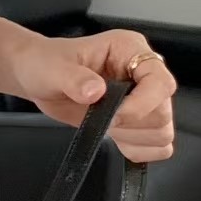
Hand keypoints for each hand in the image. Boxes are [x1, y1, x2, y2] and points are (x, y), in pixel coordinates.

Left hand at [11, 30, 175, 162]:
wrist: (37, 78)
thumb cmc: (45, 64)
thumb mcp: (53, 68)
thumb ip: (73, 79)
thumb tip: (95, 91)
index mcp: (130, 50)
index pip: (160, 82)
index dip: (142, 104)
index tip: (114, 115)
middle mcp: (143, 73)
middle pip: (163, 112)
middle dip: (131, 124)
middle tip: (101, 118)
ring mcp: (144, 98)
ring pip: (162, 132)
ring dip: (133, 138)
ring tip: (103, 125)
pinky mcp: (138, 121)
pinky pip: (157, 146)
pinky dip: (138, 150)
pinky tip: (114, 138)